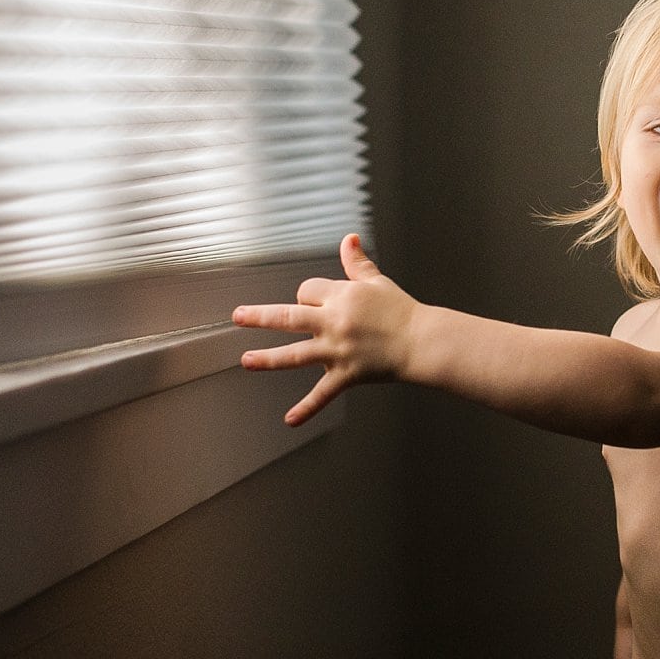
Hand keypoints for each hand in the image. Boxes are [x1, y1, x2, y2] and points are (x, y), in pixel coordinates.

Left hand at [232, 233, 416, 424]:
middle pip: (288, 317)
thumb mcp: (377, 282)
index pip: (307, 291)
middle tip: (238, 316)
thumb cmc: (401, 312)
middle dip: (259, 317)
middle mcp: (334, 323)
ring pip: (294, 354)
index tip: (315, 303)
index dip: (308, 296)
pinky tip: (290, 419)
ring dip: (267, 359)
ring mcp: (337, 351)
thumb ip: (357, 263)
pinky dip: (306, 408)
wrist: (421, 342)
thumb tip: (349, 239)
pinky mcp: (346, 374)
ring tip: (246, 360)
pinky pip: (322, 393)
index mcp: (341, 297)